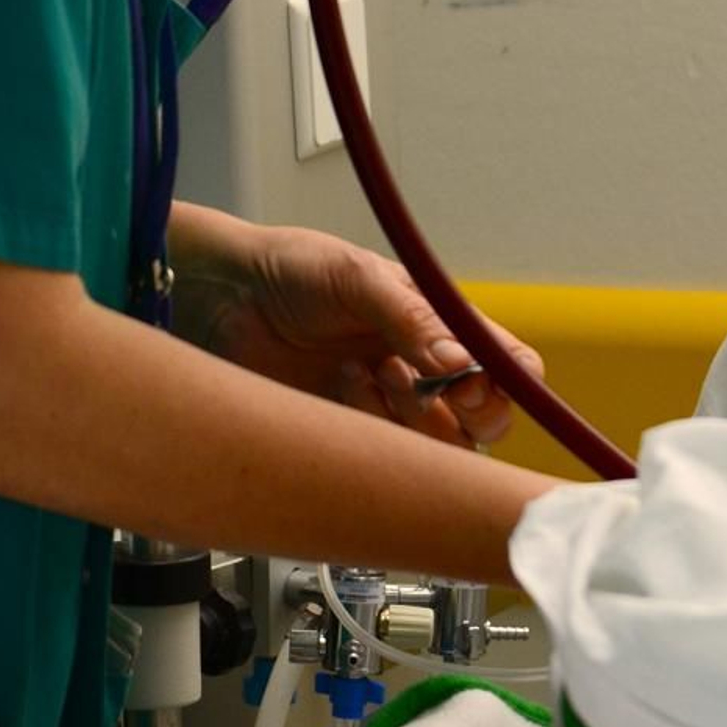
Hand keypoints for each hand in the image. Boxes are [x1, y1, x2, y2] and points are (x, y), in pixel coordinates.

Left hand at [173, 214, 542, 448]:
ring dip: (411, 419)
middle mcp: (421, 367)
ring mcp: (386, 404)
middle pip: (482, 420)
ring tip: (368, 377)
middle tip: (418, 386)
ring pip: (438, 447)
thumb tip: (462, 361)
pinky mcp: (349, 433)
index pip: (504, 364)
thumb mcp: (355, 277)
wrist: (221, 296)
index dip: (502, 384)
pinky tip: (341, 391)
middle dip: (463, 413)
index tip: (470, 384)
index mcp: (435, 323)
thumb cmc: (290, 269)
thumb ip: (410, 318)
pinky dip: (372, 433)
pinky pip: (386, 458)